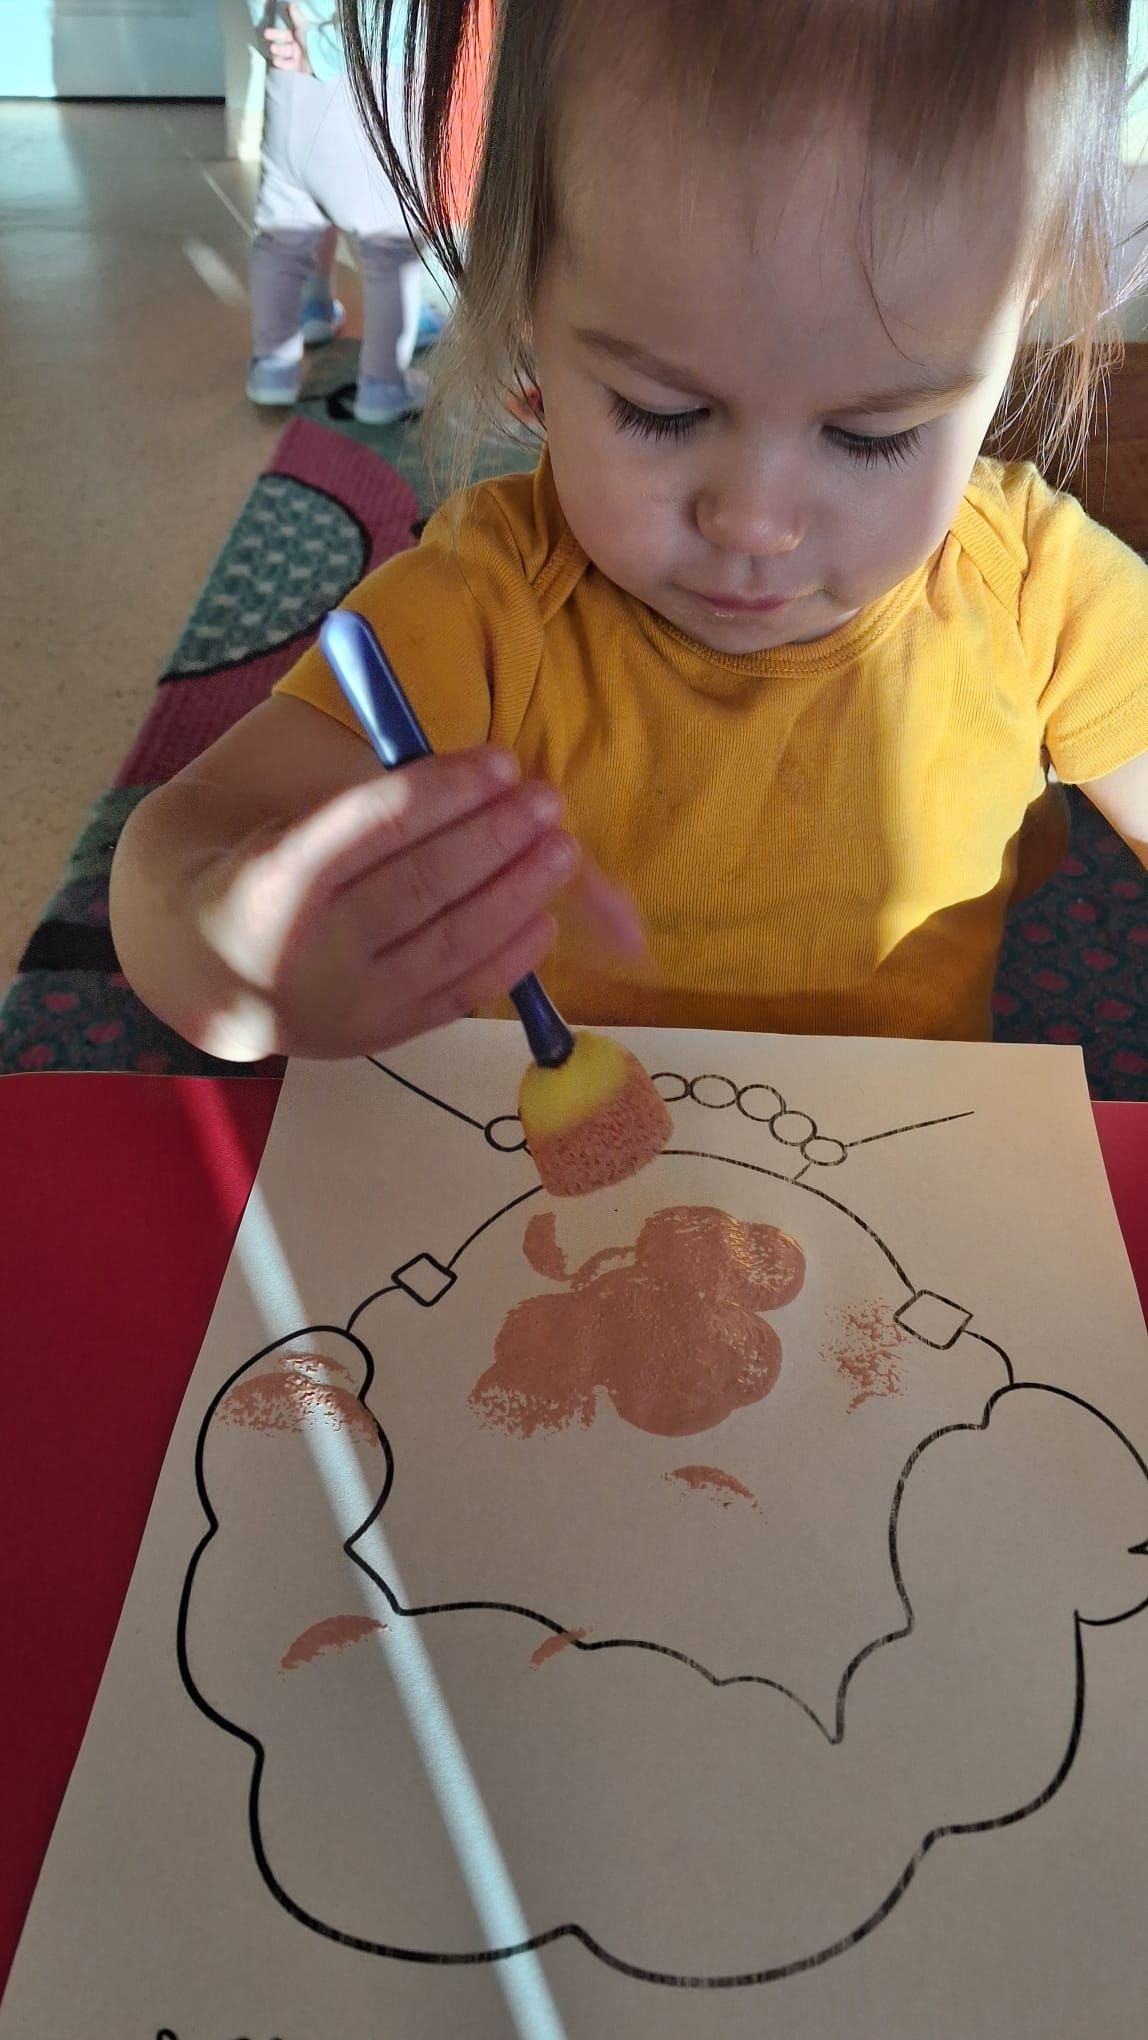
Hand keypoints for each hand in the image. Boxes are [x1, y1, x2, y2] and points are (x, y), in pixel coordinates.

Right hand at [193, 748, 643, 1059]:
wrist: (214, 978)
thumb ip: (365, 808)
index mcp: (275, 878)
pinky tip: (545, 916)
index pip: (373, 826)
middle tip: (545, 799)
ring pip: (451, 940)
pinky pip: (459, 994)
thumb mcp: (284, 828)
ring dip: (518, 891)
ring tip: (560, 849)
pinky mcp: (382, 1036)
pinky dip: (510, 956)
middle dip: (496, 836)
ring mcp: (350, 1002)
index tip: (501, 761)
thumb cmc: (265, 879)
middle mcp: (310, 948)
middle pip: (422, 883)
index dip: (445, 790)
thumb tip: (471, 778)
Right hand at [262, 2, 310, 72]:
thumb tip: (290, 3)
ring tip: (273, 49)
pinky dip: (281, 64)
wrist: (322, 55)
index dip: (275, 32)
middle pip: (282, 45)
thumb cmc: (312, 38)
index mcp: (296, 36)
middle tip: (266, 38)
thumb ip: (296, 16)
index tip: (266, 32)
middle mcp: (295, 46)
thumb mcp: (303, 27)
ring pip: (283, 54)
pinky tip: (275, 61)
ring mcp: (296, 56)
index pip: (283, 33)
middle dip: (274, 41)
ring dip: (277, 51)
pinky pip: (287, 66)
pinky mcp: (297, 67)